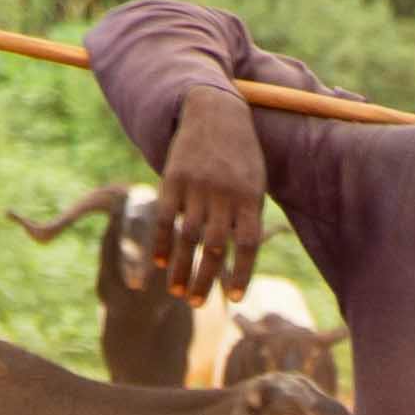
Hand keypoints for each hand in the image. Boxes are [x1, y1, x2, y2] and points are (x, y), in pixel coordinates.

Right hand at [156, 80, 269, 298]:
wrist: (216, 111)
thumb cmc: (241, 154)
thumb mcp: (255, 180)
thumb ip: (248, 215)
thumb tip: (239, 256)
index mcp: (250, 197)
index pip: (247, 244)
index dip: (240, 273)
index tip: (233, 298)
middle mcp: (223, 194)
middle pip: (215, 247)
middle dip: (204, 279)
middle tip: (195, 303)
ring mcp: (197, 187)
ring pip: (188, 237)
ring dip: (181, 268)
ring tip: (176, 292)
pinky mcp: (173, 179)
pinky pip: (166, 217)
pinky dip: (161, 242)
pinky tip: (159, 263)